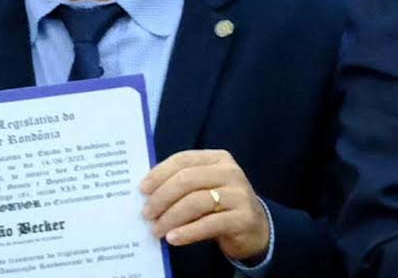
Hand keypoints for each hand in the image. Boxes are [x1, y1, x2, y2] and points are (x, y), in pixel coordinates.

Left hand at [139, 149, 269, 261]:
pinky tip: (173, 238)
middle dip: (162, 197)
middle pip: (187, 180)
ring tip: (156, 229)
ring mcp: (239, 195)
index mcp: (218, 158)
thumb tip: (146, 191)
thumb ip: (181, 182)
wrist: (255, 229)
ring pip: (196, 202)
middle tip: (146, 213)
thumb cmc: (220, 204)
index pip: (182, 160)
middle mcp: (231, 172)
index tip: (142, 189)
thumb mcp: (204, 187)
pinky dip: (187, 232)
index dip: (159, 174)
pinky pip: (209, 224)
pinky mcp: (244, 218)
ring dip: (171, 217)